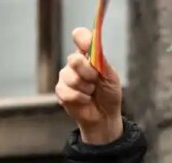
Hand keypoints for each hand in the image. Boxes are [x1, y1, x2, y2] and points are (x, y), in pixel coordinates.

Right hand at [55, 27, 123, 144]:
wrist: (105, 116)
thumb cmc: (108, 94)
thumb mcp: (110, 75)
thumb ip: (100, 59)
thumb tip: (93, 42)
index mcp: (88, 54)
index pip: (80, 36)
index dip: (82, 38)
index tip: (87, 45)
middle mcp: (74, 62)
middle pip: (74, 59)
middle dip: (88, 73)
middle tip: (96, 81)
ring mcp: (66, 76)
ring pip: (70, 77)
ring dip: (85, 88)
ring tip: (91, 92)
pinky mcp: (61, 91)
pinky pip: (66, 91)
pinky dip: (79, 98)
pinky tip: (85, 100)